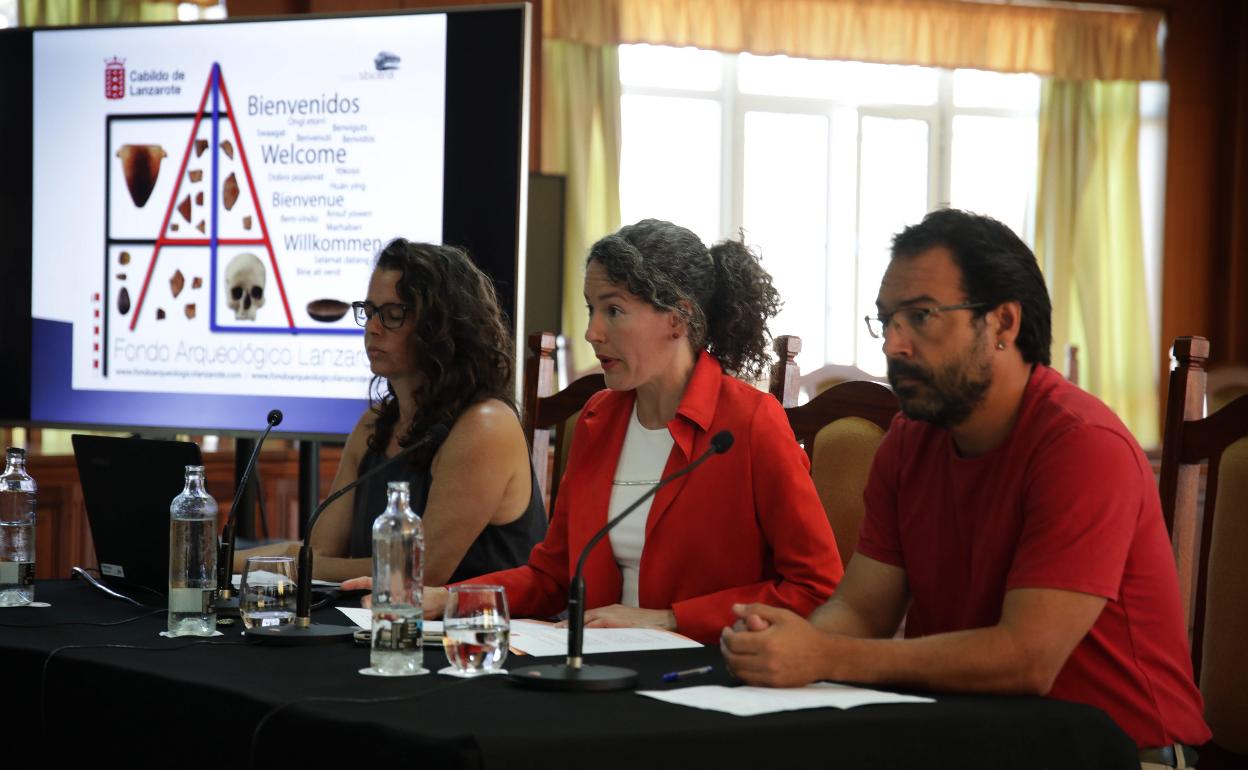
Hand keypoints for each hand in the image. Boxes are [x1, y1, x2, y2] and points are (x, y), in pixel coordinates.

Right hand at [337, 579, 447, 616]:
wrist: (440, 605)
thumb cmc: (429, 595)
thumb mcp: (410, 597)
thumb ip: (393, 601)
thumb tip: (374, 603)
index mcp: (391, 585)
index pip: (368, 581)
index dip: (355, 583)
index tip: (343, 586)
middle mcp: (390, 594)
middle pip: (370, 598)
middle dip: (367, 604)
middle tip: (369, 610)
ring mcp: (393, 604)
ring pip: (376, 610)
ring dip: (376, 615)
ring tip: (383, 617)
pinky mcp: (398, 615)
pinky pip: (386, 618)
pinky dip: (384, 622)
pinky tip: (386, 625)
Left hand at [556, 604, 676, 630]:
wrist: (663, 621)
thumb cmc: (648, 625)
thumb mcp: (627, 624)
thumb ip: (614, 627)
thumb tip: (601, 637)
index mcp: (612, 611)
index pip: (590, 614)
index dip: (576, 620)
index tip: (563, 625)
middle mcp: (611, 610)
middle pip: (586, 615)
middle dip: (570, 622)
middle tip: (556, 629)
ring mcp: (614, 614)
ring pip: (589, 618)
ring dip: (575, 624)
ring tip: (562, 631)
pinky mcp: (618, 620)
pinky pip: (599, 623)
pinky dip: (588, 627)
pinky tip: (579, 632)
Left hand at [720, 603, 838, 687]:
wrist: (824, 656)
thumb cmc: (803, 632)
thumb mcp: (781, 615)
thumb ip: (756, 610)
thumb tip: (734, 608)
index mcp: (767, 642)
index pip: (734, 642)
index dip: (726, 635)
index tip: (726, 630)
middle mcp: (767, 662)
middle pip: (733, 658)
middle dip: (725, 648)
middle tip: (726, 641)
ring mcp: (771, 676)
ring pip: (738, 672)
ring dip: (730, 662)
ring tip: (732, 651)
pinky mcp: (774, 686)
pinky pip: (749, 682)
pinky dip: (741, 673)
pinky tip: (743, 663)